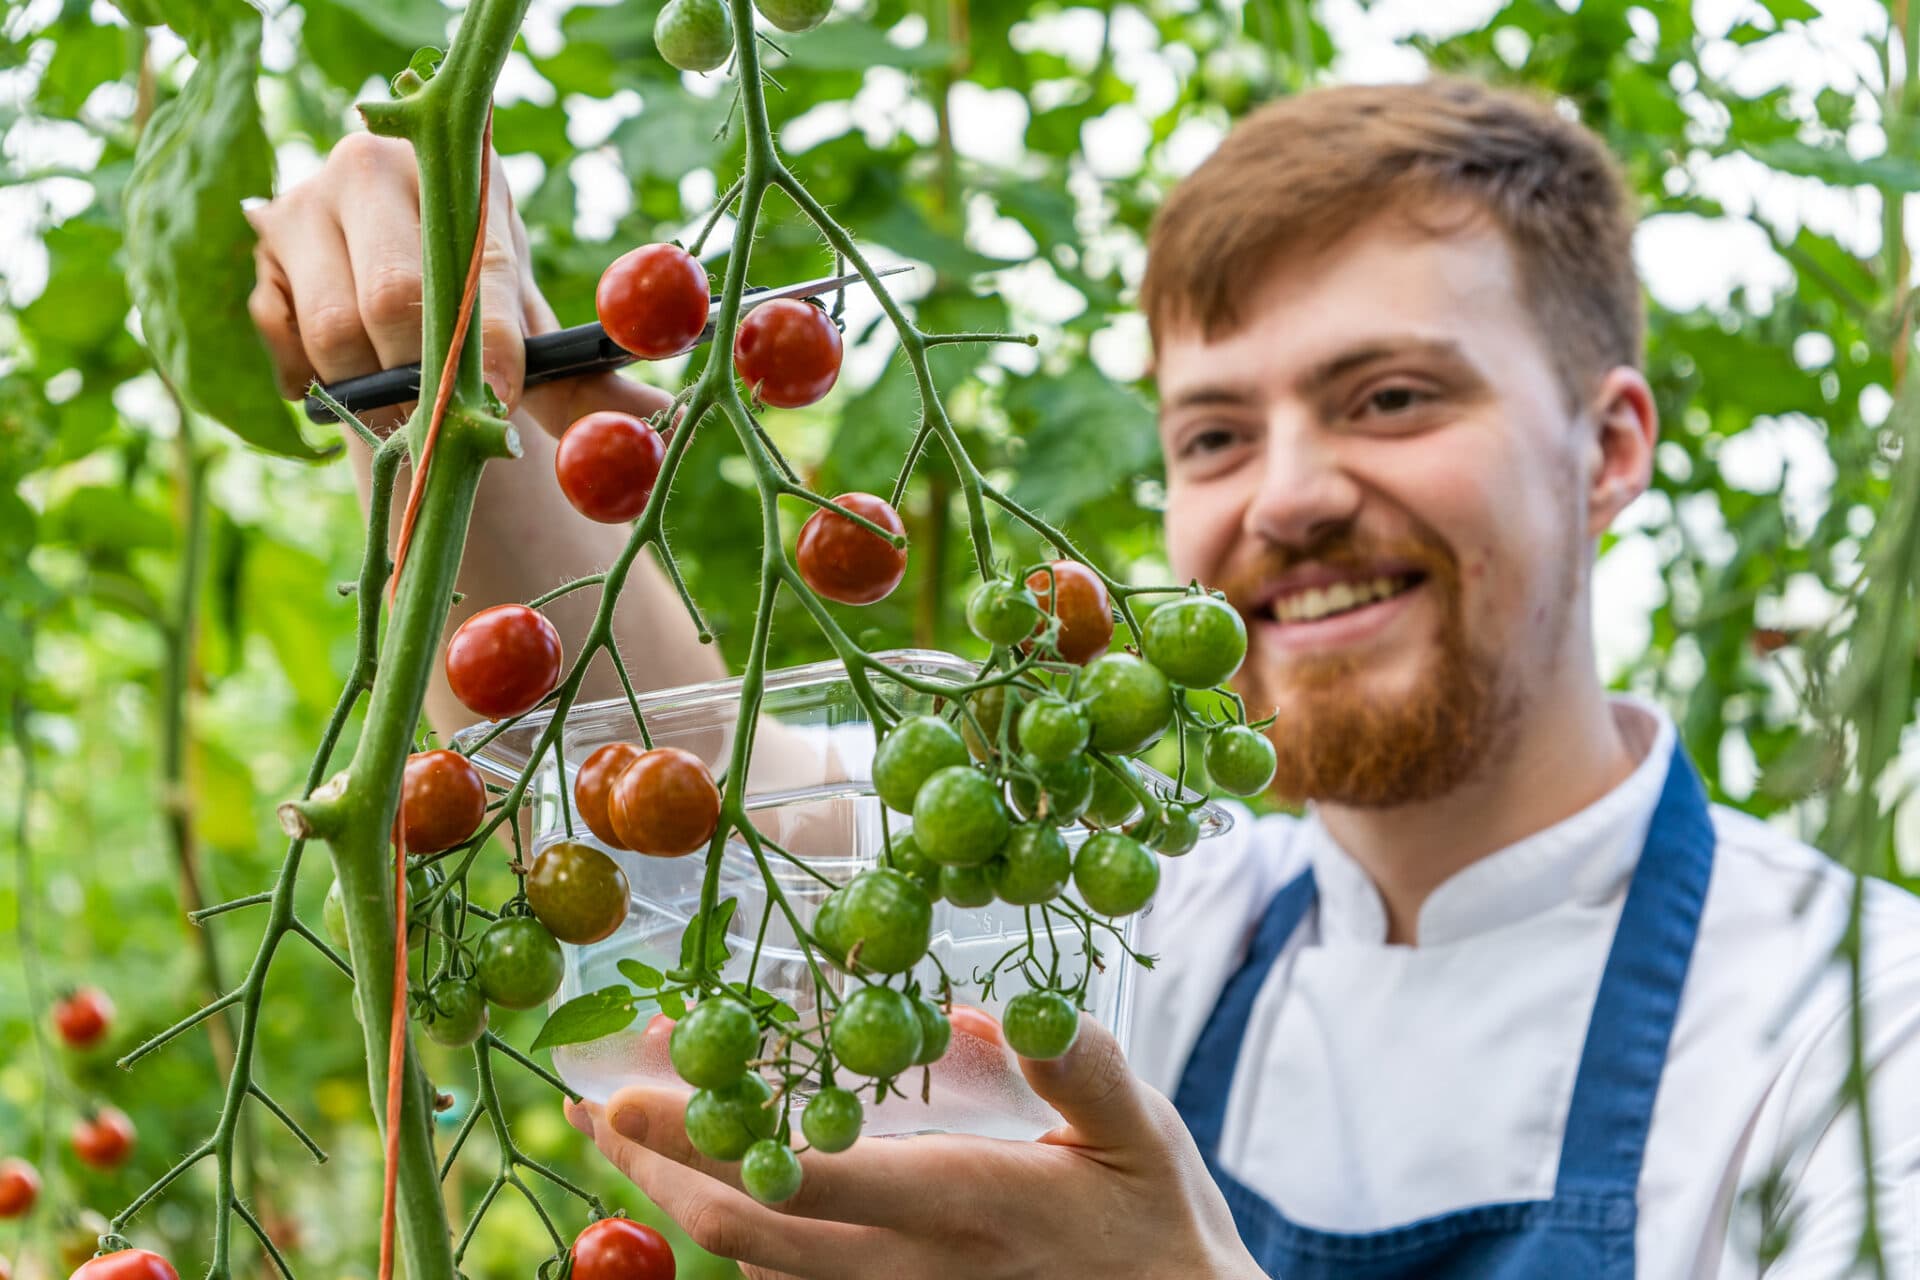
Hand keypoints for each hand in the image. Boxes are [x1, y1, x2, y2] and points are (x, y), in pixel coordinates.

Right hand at [246, 131, 666, 438]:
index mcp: (462, 170)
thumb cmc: (483, 309)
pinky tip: (351, 380)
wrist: (401, 291)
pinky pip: (283, 340)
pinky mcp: (259, 251)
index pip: (475, 259)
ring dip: (375, 393)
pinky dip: (318, 382)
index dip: (493, 336)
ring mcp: (305, 204)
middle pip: (391, 298)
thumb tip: (662, 415)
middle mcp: (374, 166)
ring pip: (335, 330)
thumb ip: (594, 377)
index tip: (506, 396)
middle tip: (450, 424)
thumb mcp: (540, 334)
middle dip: (428, 379)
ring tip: (406, 407)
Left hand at [564, 1017, 1263, 1279]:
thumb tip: (990, 1009)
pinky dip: (727, 1237)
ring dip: (675, 1202)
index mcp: (956, 1206)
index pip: (804, 1177)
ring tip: (623, 1138)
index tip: (621, 1096)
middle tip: (584, 1107)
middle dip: (650, 1172)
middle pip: (740, 1233)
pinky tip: (705, 1191)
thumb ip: (1080, 1069)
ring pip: (751, 1267)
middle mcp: (904, 1266)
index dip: (702, 1141)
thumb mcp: (1140, 1133)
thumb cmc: (1155, 1225)